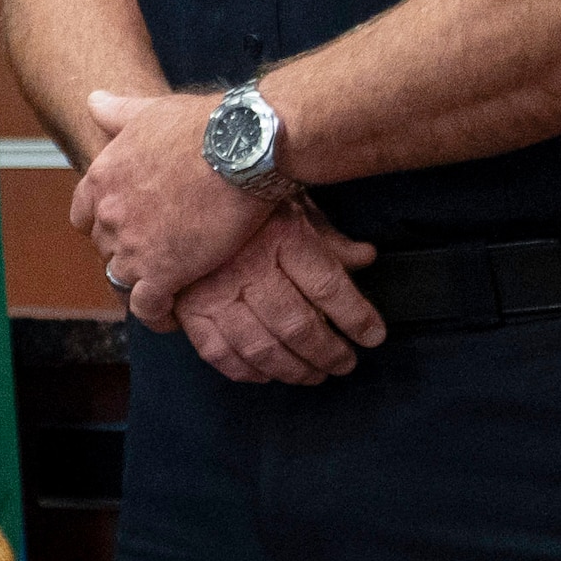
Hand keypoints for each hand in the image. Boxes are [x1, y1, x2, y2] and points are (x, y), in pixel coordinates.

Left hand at [75, 89, 279, 323]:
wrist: (241, 147)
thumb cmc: (203, 125)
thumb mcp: (149, 111)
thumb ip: (116, 112)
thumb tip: (92, 99)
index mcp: (101, 178)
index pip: (83, 217)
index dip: (106, 225)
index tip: (129, 229)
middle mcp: (109, 215)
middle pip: (105, 248)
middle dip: (127, 252)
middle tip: (158, 255)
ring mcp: (132, 246)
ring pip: (121, 278)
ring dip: (141, 283)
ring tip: (167, 287)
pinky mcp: (163, 272)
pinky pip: (146, 306)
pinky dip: (156, 312)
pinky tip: (173, 312)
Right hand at [168, 205, 385, 385]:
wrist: (187, 186)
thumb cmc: (241, 198)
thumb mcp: (293, 205)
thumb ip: (329, 238)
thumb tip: (365, 258)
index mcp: (281, 235)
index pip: (328, 287)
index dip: (357, 318)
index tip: (373, 336)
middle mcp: (248, 265)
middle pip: (297, 325)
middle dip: (328, 353)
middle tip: (344, 363)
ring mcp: (213, 290)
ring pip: (260, 346)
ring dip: (292, 369)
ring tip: (313, 374)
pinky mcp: (187, 307)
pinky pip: (217, 352)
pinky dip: (244, 371)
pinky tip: (265, 374)